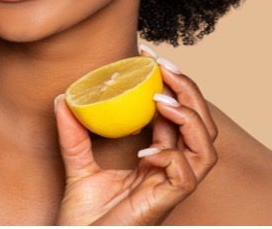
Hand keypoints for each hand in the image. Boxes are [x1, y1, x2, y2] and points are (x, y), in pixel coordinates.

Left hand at [54, 57, 217, 225]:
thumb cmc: (84, 219)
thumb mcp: (77, 167)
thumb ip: (74, 135)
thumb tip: (64, 98)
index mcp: (158, 160)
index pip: (180, 117)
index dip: (173, 85)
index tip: (149, 58)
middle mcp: (171, 172)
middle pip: (204, 127)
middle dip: (190, 91)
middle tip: (162, 66)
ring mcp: (170, 190)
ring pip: (207, 150)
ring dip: (190, 118)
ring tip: (162, 99)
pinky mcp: (164, 205)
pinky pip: (185, 176)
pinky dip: (170, 156)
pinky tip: (145, 150)